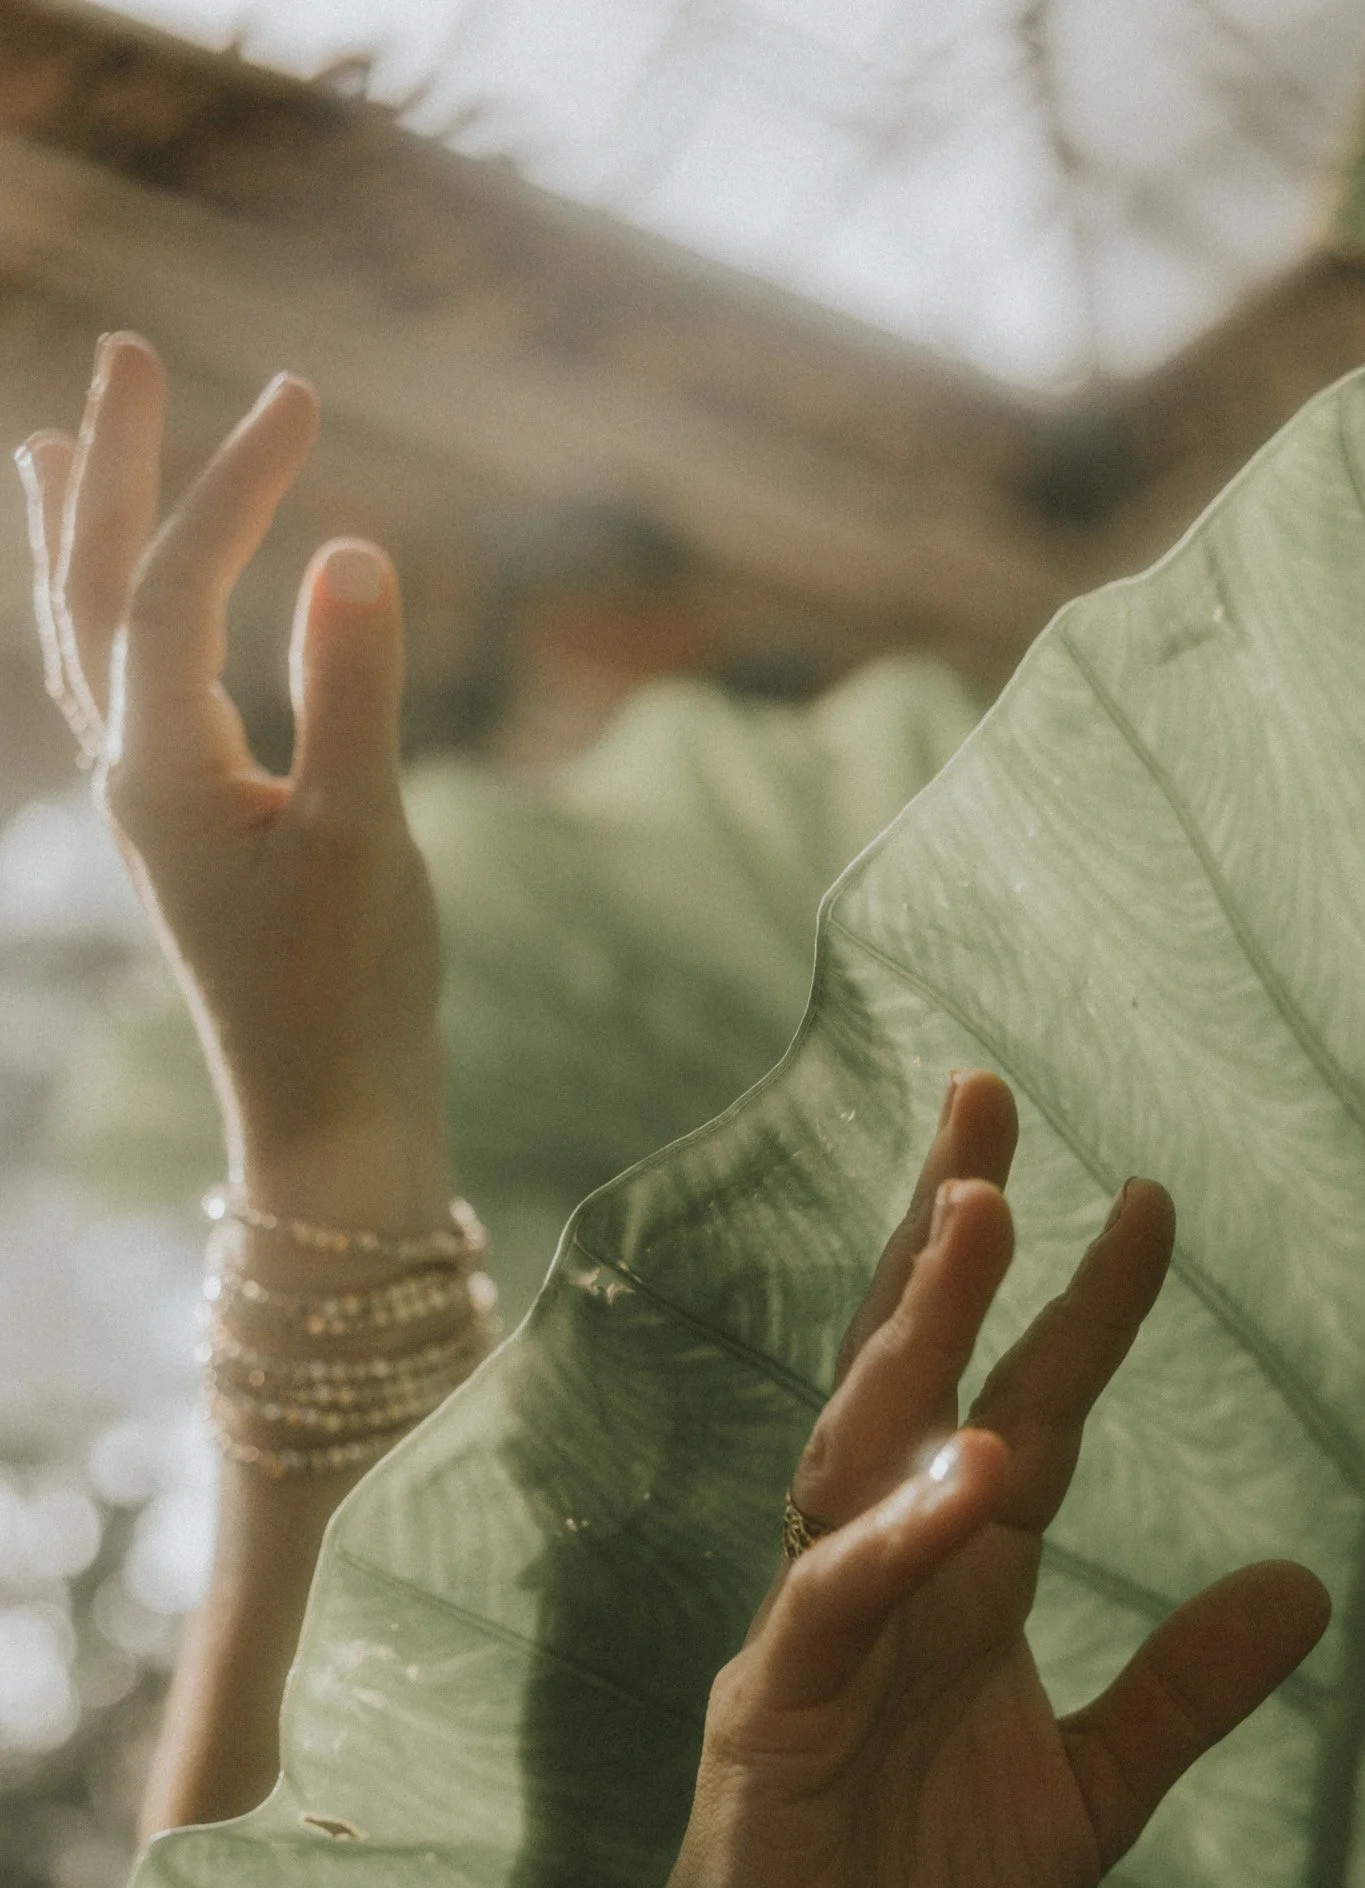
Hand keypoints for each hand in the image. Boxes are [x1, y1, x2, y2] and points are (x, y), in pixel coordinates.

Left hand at [15, 333, 449, 1231]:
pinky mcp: (184, 833)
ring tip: (57, 440)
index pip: (176, 589)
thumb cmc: (352, 991)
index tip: (303, 397)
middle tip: (128, 351)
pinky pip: (123, 693)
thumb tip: (352, 546)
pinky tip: (135, 608)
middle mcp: (130, 776)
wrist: (329, 1118)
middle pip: (91, 589)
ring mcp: (149, 806)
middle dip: (109, 467)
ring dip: (79, 532)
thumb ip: (355, 691)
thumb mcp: (367, 838)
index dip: (234, 486)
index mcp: (163, 770)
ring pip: (87, 639)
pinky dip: (113, 618)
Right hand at [635, 1072, 1329, 1887]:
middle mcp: (891, 1567)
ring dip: (920, 1329)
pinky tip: (968, 1471)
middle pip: (919, 1368)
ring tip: (979, 1213)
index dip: (1086, 1307)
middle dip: (950, 1234)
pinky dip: (898, 1537)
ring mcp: (821, 1622)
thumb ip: (1185, 1690)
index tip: (1148, 1200)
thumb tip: (1309, 1580)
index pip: (1032, 1407)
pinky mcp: (775, 1703)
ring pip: (865, 1443)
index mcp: (967, 1578)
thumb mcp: (1092, 1791)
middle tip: (988, 1095)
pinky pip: (836, 1600)